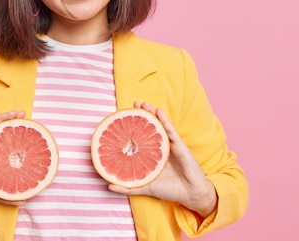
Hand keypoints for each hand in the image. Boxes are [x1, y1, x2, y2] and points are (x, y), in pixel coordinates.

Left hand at [108, 102, 217, 217]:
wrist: (190, 194)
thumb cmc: (170, 190)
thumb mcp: (146, 187)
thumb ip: (128, 186)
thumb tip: (108, 185)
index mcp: (153, 155)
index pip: (142, 137)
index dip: (134, 127)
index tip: (123, 117)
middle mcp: (161, 147)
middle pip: (150, 128)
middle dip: (142, 115)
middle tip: (133, 105)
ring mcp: (171, 145)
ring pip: (160, 125)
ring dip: (153, 113)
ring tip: (143, 103)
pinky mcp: (180, 145)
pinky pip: (171, 130)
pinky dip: (165, 120)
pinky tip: (158, 111)